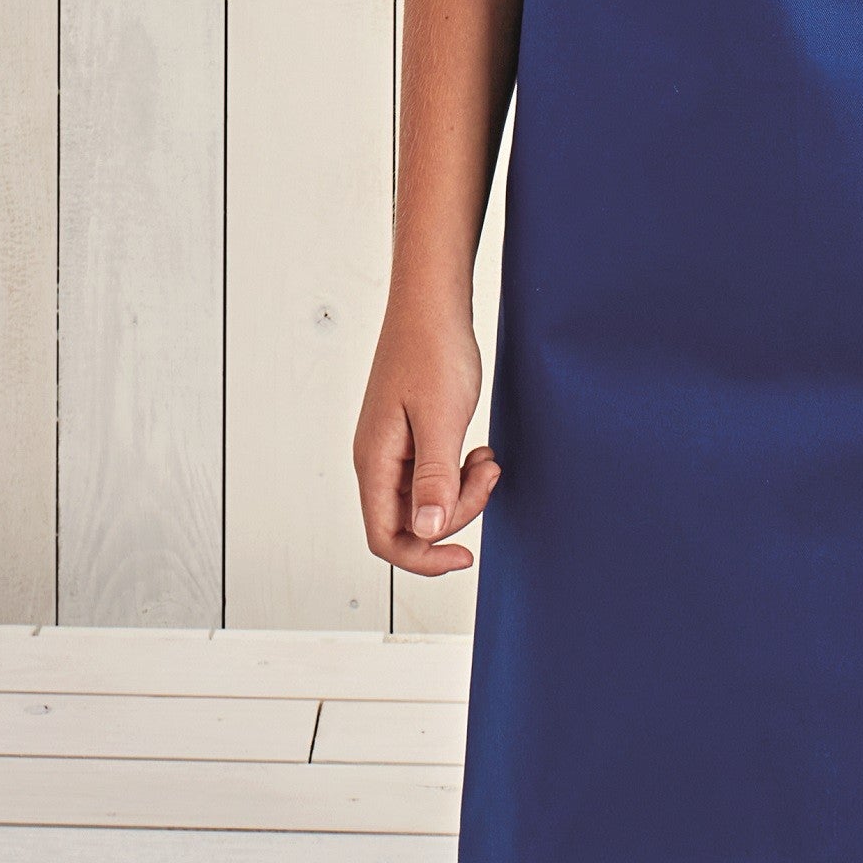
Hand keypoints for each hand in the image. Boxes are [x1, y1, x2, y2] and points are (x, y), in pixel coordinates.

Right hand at [354, 293, 501, 575]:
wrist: (432, 304)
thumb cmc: (432, 350)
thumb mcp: (441, 418)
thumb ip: (433, 479)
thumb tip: (427, 531)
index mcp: (374, 461)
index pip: (386, 538)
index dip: (424, 558)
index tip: (466, 555)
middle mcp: (377, 459)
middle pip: (410, 522)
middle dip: (456, 512)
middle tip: (487, 476)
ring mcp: (392, 447)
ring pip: (424, 499)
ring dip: (462, 491)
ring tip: (487, 459)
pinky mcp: (410, 434)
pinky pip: (431, 474)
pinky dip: (459, 472)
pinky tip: (478, 452)